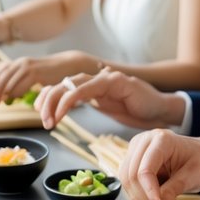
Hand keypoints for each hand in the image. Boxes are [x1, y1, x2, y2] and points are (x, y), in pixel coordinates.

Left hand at [0, 52, 100, 104]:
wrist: (67, 65)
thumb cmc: (48, 75)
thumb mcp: (29, 79)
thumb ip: (17, 86)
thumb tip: (5, 100)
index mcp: (16, 64)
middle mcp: (19, 63)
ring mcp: (28, 66)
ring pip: (8, 79)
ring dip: (0, 92)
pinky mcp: (37, 71)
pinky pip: (22, 82)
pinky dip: (14, 91)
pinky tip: (10, 100)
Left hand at [36, 68, 186, 130]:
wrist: (160, 110)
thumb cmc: (135, 110)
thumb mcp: (106, 109)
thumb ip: (89, 104)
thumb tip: (67, 108)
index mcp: (91, 85)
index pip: (62, 86)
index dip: (47, 97)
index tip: (39, 113)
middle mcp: (95, 78)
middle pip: (62, 84)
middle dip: (47, 102)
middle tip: (44, 121)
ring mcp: (105, 78)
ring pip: (71, 84)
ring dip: (56, 102)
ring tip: (51, 120)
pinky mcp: (115, 81)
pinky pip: (87, 88)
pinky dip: (72, 98)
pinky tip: (64, 110)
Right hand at [120, 128, 199, 199]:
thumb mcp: (195, 176)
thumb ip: (176, 188)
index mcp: (161, 139)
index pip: (145, 170)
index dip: (149, 193)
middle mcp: (144, 141)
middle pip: (131, 175)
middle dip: (143, 198)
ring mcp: (136, 149)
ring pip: (125, 179)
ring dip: (138, 198)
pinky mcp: (134, 159)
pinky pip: (128, 180)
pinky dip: (137, 194)